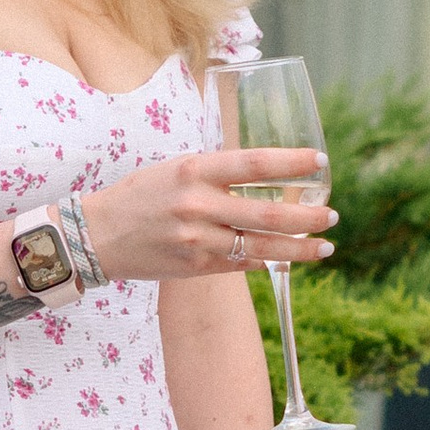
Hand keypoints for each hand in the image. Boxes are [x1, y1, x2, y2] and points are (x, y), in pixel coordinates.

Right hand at [78, 149, 334, 282]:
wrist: (96, 235)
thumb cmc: (139, 196)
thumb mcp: (176, 169)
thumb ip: (217, 173)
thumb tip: (266, 176)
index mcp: (194, 170)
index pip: (254, 164)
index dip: (292, 163)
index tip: (321, 162)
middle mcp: (198, 205)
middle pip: (267, 213)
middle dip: (307, 217)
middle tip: (332, 216)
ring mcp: (197, 240)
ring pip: (261, 248)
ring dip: (299, 249)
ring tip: (325, 247)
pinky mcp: (195, 267)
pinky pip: (241, 265)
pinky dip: (265, 262)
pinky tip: (285, 259)